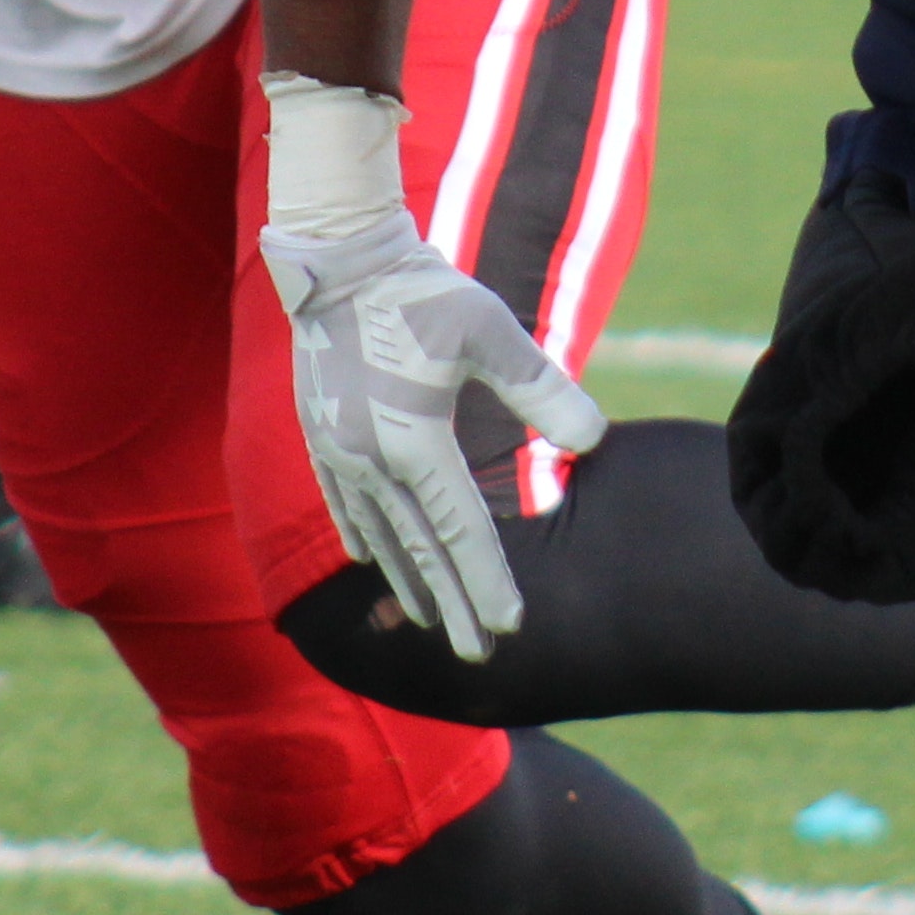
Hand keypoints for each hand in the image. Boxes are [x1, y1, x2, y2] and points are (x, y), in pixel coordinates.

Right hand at [260, 75, 600, 660]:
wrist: (339, 258)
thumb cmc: (423, 289)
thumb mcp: (493, 332)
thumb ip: (541, 390)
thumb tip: (593, 439)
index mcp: (414, 439)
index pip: (459, 531)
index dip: (487, 582)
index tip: (510, 626)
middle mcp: (370, 458)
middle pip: (419, 550)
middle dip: (453, 607)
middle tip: (482, 656)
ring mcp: (338, 452)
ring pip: (380, 537)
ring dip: (410, 583)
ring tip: (436, 623)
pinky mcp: (321, 437)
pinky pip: (346, 507)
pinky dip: (366, 540)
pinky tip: (374, 562)